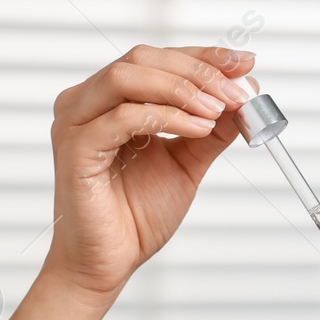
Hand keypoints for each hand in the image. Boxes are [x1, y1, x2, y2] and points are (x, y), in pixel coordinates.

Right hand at [44, 45, 255, 297]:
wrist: (110, 262)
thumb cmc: (137, 215)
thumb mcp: (187, 163)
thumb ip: (210, 130)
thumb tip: (243, 98)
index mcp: (111, 100)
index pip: (158, 59)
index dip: (203, 56)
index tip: (244, 63)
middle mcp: (87, 102)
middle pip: (143, 59)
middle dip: (197, 71)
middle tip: (236, 92)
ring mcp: (77, 121)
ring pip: (127, 77)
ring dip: (182, 89)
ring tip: (217, 111)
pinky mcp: (76, 148)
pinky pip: (122, 117)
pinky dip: (166, 117)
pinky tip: (198, 128)